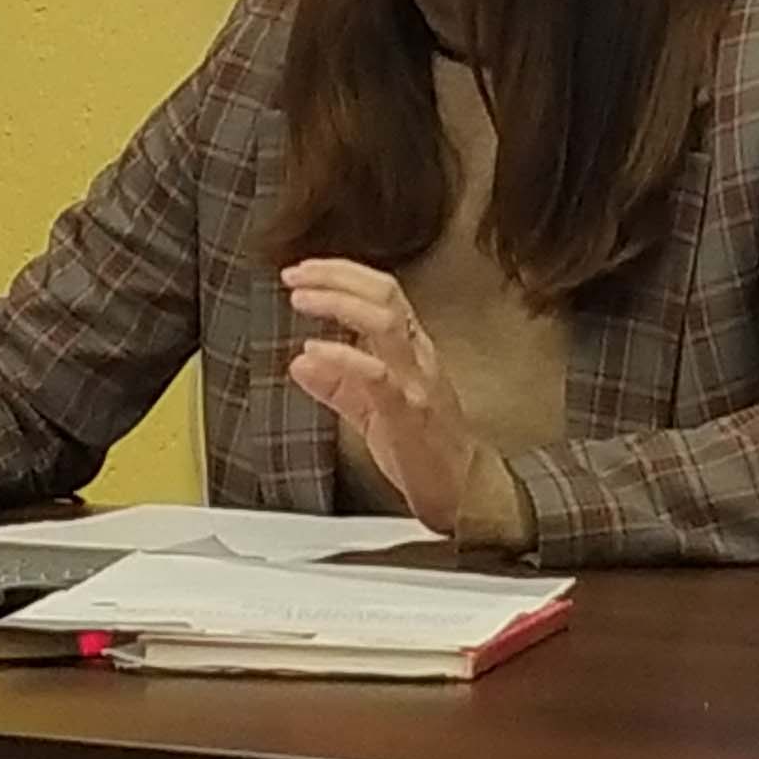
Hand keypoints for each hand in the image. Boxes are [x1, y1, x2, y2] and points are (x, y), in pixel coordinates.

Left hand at [281, 258, 530, 548]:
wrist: (462, 489)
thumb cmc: (423, 445)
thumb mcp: (371, 408)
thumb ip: (336, 383)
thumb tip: (299, 360)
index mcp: (412, 348)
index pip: (382, 292)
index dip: (342, 273)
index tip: (303, 269)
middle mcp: (418, 355)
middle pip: (385, 294)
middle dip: (337, 276)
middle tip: (296, 275)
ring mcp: (415, 381)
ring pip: (386, 323)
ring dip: (339, 302)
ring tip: (302, 299)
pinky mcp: (407, 412)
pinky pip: (377, 376)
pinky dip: (343, 357)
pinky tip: (315, 350)